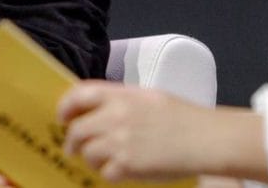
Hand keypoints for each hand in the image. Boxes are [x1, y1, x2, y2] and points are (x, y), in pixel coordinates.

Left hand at [58, 82, 267, 182]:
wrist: (205, 138)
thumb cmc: (182, 117)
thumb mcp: (147, 97)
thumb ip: (119, 100)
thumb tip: (94, 108)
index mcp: (121, 95)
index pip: (79, 94)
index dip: (65, 106)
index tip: (62, 116)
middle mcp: (116, 117)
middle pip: (76, 130)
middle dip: (72, 141)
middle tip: (73, 147)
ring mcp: (120, 142)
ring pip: (87, 153)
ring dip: (91, 158)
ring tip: (105, 158)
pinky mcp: (128, 166)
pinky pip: (104, 172)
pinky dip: (109, 173)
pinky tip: (121, 169)